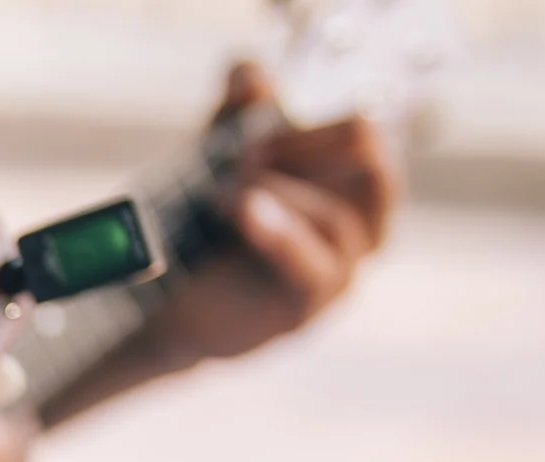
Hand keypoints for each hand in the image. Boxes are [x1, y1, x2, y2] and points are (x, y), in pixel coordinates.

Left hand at [142, 62, 399, 368]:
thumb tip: (247, 69)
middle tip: (246, 152)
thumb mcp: (221, 161)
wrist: (171, 304)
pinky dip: (281, 233)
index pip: (362, 135)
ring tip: (223, 193)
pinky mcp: (307, 309)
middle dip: (307, 146)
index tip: (248, 124)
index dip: (310, 123)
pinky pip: (312, 267)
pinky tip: (248, 208)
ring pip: (338, 220)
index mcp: (352, 185)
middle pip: (374, 164)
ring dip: (276, 195)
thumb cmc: (210, 229)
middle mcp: (361, 227)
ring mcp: (340, 272)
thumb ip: (237, 115)